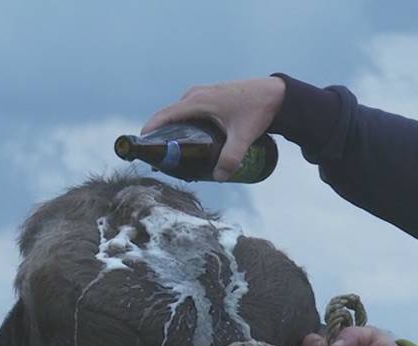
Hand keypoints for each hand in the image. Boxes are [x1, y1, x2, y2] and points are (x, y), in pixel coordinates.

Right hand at [141, 77, 285, 180]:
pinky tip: (190, 142)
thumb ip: (231, 158)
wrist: (275, 94)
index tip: (142, 148)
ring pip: (180, 115)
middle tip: (162, 160)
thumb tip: (219, 177)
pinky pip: (189, 112)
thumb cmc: (258, 110)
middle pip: (169, 117)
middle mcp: (195, 95)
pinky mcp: (209, 98)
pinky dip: (185, 125)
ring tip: (175, 155)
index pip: (164, 116)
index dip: (150, 131)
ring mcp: (202, 94)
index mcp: (197, 101)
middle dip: (162, 137)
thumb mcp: (243, 136)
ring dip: (174, 132)